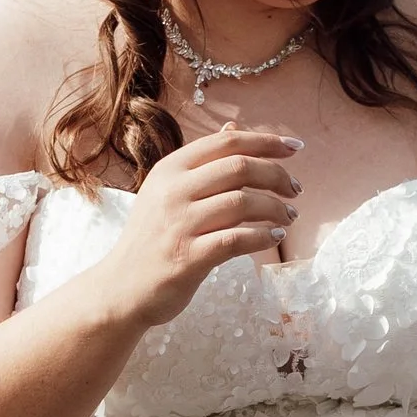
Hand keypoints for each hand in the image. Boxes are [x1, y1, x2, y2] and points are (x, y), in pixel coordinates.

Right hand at [107, 125, 301, 324]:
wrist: (121, 288)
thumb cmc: (152, 239)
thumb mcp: (168, 192)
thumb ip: (202, 163)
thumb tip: (234, 128)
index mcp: (170, 169)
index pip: (226, 143)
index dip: (266, 141)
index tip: (294, 146)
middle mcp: (173, 191)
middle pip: (239, 167)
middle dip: (276, 175)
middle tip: (295, 189)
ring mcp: (180, 224)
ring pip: (242, 202)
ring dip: (275, 207)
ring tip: (289, 216)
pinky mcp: (188, 257)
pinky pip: (237, 240)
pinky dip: (263, 236)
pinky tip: (275, 236)